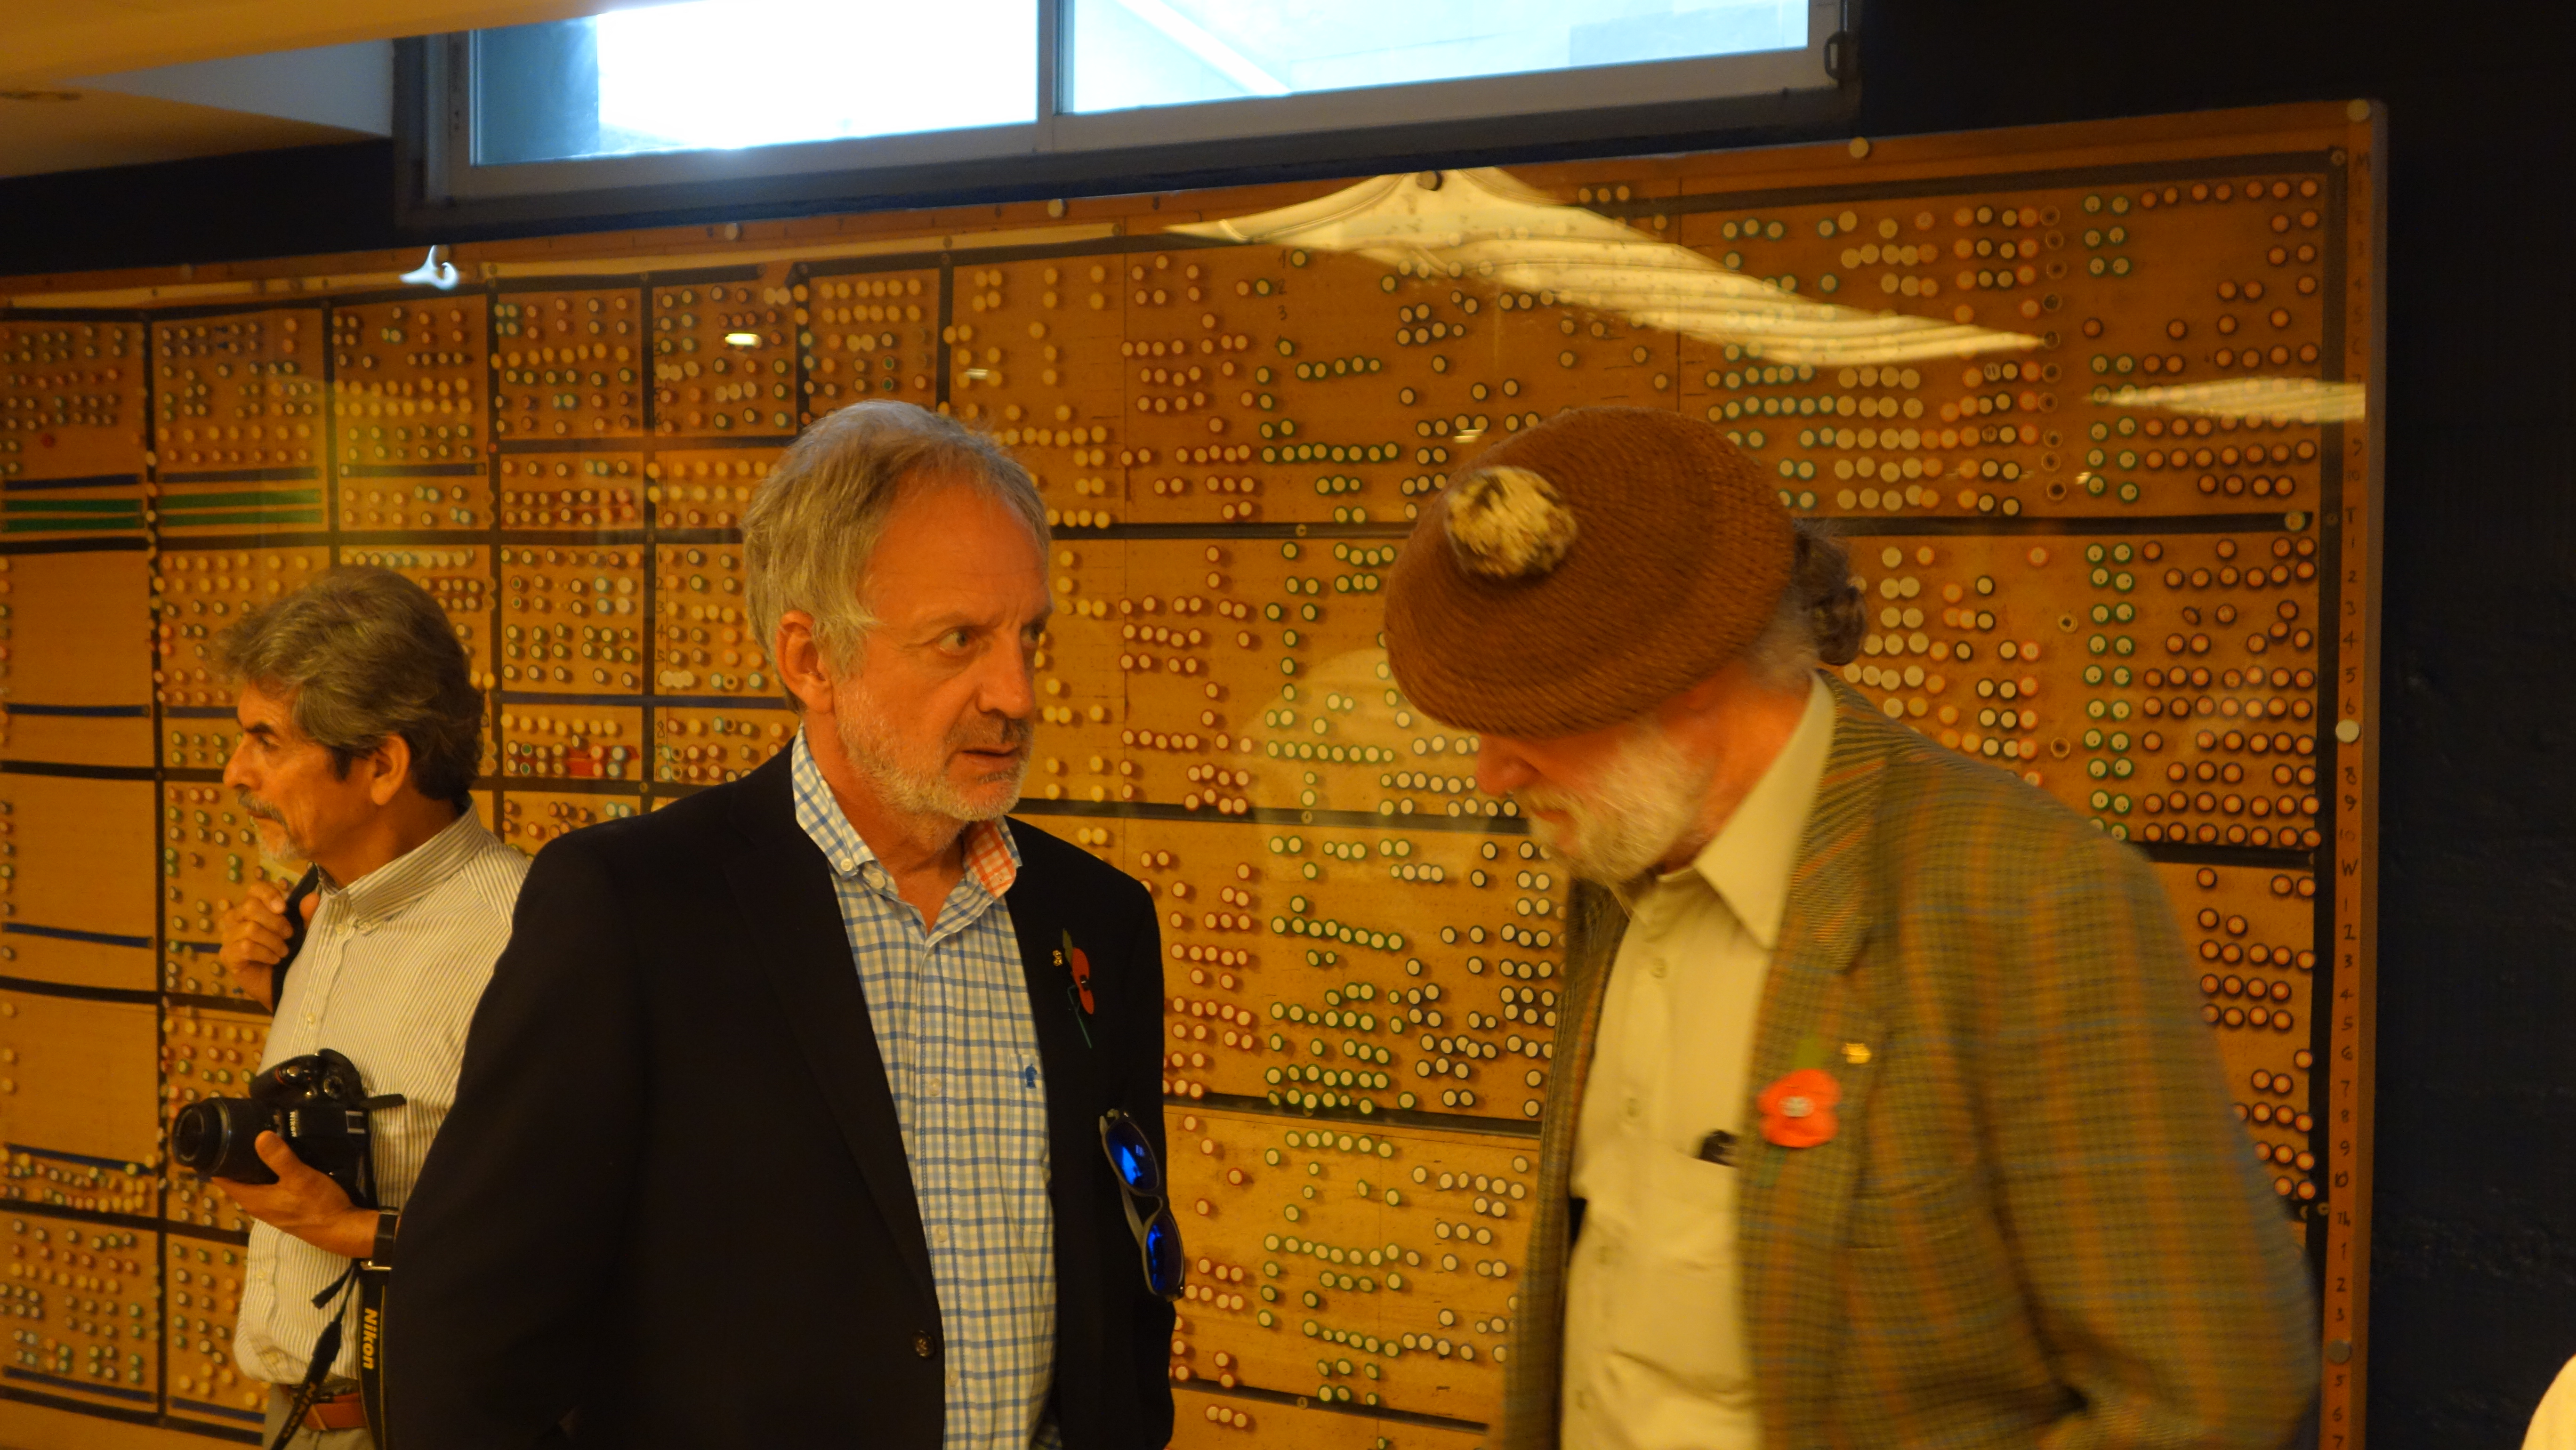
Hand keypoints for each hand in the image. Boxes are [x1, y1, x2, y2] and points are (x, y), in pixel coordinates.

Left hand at [212, 1132, 375, 1259]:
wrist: (341, 1230)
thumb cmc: (318, 1205)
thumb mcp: (300, 1177)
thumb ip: (280, 1158)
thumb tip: (260, 1136)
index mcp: (252, 1199)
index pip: (222, 1179)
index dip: (218, 1160)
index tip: (221, 1139)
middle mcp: (257, 1206)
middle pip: (238, 1181)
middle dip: (238, 1161)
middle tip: (243, 1134)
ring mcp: (271, 1210)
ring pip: (254, 1185)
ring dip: (255, 1169)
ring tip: (263, 1145)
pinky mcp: (284, 1210)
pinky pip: (268, 1189)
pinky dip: (269, 1177)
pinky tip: (282, 1165)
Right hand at [218, 881, 313, 1010]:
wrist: (284, 984)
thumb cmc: (290, 953)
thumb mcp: (303, 933)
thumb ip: (307, 916)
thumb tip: (313, 898)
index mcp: (254, 908)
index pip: (254, 890)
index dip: (269, 895)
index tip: (284, 908)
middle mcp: (236, 919)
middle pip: (250, 906)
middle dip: (276, 922)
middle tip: (289, 936)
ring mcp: (229, 937)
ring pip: (249, 928)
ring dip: (273, 941)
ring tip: (283, 951)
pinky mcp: (228, 956)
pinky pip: (246, 947)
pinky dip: (265, 953)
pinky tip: (274, 960)